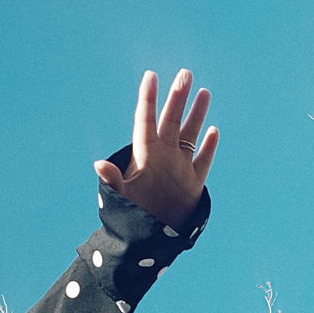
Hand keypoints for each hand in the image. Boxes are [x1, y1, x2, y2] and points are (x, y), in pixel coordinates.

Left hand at [93, 68, 217, 228]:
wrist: (149, 239)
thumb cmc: (130, 217)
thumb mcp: (121, 198)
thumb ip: (113, 181)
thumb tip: (99, 165)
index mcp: (145, 155)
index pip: (146, 120)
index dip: (148, 98)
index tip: (150, 76)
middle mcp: (163, 156)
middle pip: (171, 120)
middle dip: (178, 97)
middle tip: (185, 73)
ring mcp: (179, 168)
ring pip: (190, 134)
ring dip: (197, 114)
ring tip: (204, 92)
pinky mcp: (192, 183)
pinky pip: (203, 161)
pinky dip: (209, 147)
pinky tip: (213, 131)